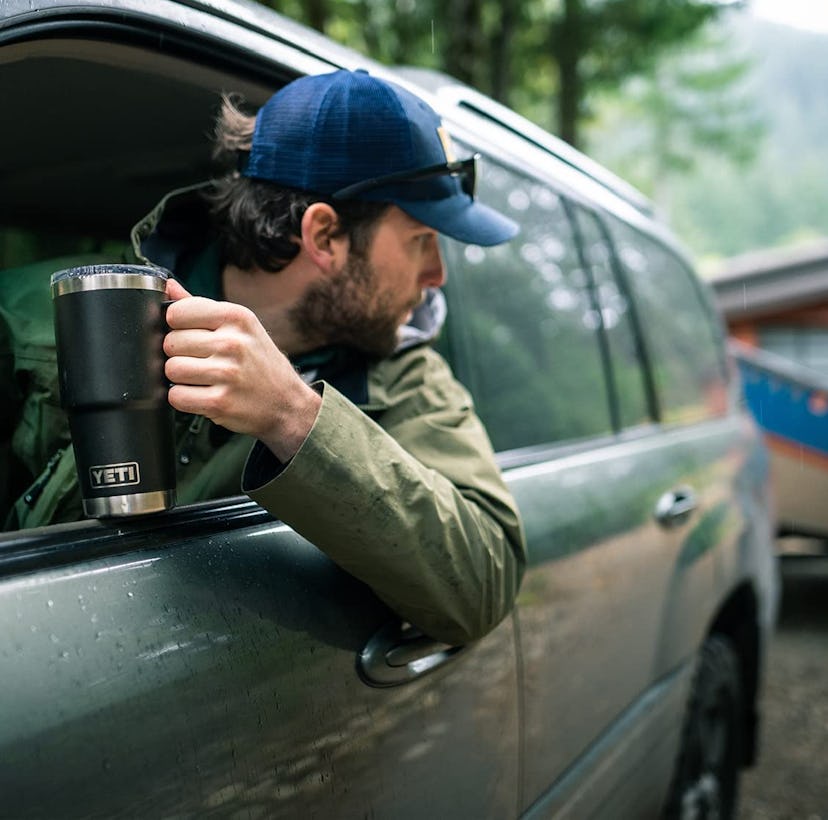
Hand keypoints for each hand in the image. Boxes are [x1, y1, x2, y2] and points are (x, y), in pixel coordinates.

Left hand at [163, 278, 320, 461]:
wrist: (287, 403)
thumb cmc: (260, 363)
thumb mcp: (241, 328)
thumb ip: (201, 307)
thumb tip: (168, 286)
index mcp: (236, 317)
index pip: (176, 313)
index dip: (177, 326)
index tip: (191, 336)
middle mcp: (233, 343)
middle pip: (171, 343)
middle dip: (180, 354)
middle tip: (201, 361)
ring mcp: (227, 374)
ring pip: (171, 370)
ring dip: (181, 378)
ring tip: (203, 379)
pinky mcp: (219, 402)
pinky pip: (177, 396)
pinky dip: (184, 398)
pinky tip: (202, 395)